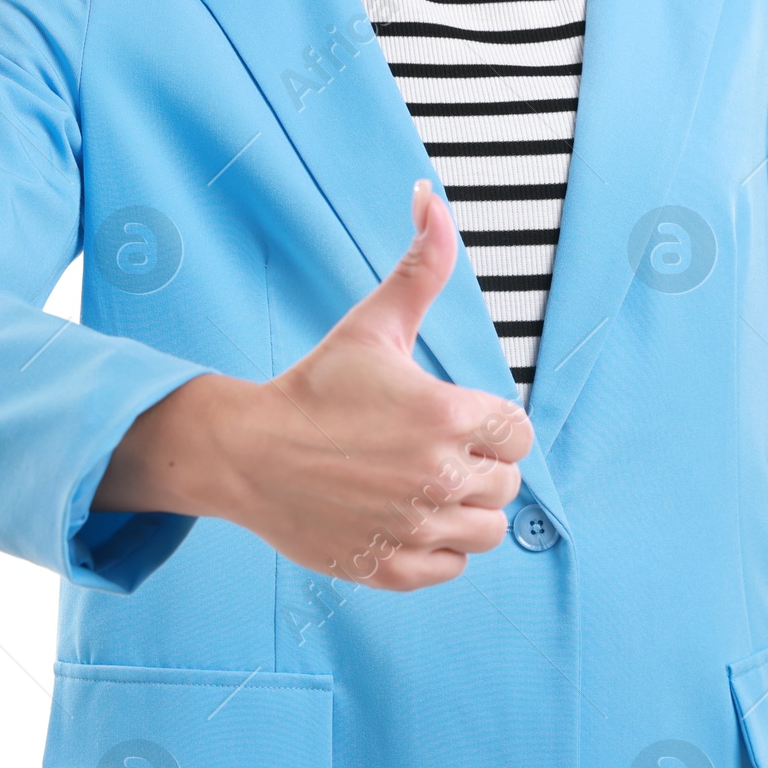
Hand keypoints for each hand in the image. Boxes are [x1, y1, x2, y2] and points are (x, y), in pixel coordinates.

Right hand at [102, 179, 532, 590]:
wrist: (248, 452)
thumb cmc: (314, 386)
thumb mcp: (374, 322)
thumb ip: (421, 263)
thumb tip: (433, 197)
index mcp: (448, 417)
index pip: (518, 433)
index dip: (490, 422)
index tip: (452, 415)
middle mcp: (440, 478)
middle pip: (507, 483)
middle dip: (479, 463)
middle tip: (430, 446)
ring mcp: (417, 529)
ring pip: (488, 531)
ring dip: (466, 508)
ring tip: (424, 482)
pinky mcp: (392, 569)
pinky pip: (453, 567)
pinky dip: (438, 547)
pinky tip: (406, 514)